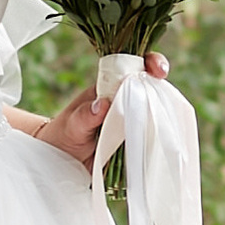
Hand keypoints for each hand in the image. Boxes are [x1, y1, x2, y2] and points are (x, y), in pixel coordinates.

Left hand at [29, 52, 169, 170]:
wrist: (60, 161)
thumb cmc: (64, 134)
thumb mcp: (72, 124)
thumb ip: (85, 115)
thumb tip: (102, 104)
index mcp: (110, 87)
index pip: (134, 67)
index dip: (150, 63)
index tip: (157, 68)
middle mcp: (125, 101)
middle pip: (151, 88)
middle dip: (162, 88)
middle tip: (163, 98)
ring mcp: (133, 121)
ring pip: (155, 113)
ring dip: (163, 117)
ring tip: (163, 124)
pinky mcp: (136, 142)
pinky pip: (152, 137)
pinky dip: (159, 139)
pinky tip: (162, 144)